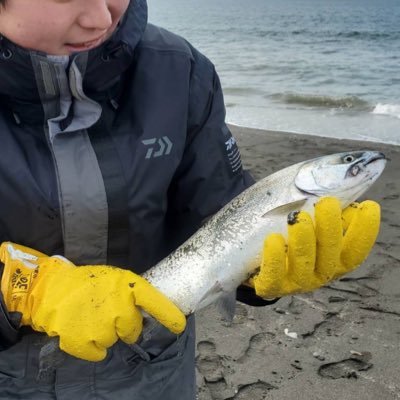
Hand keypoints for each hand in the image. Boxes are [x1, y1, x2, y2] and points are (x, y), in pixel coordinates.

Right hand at [0, 242, 185, 360]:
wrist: (50, 290)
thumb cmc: (87, 283)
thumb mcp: (114, 279)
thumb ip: (131, 294)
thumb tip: (149, 313)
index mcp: (127, 286)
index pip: (154, 302)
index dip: (169, 315)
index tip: (180, 326)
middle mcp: (118, 305)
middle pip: (133, 329)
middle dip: (123, 325)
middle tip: (107, 312)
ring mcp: (101, 325)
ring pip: (115, 341)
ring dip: (105, 333)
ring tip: (90, 316)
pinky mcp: (83, 342)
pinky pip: (99, 353)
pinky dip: (91, 345)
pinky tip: (82, 328)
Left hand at [248, 197, 379, 298]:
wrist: (256, 264)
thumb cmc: (289, 238)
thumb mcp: (311, 225)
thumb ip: (328, 215)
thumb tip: (344, 195)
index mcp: (333, 261)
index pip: (355, 251)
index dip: (364, 231)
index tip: (369, 206)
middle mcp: (318, 274)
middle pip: (330, 255)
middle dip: (330, 228)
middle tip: (327, 202)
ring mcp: (295, 283)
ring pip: (303, 265)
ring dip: (303, 240)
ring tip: (298, 217)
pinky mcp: (270, 286)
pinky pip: (273, 276)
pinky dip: (274, 258)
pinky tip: (272, 238)